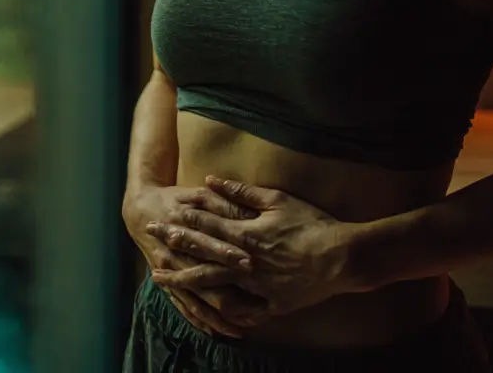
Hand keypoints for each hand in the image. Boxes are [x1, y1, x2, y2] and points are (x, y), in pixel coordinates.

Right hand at [123, 184, 271, 336]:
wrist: (141, 213)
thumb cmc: (174, 201)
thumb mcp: (196, 196)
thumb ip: (222, 204)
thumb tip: (249, 211)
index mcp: (184, 232)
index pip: (209, 247)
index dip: (229, 255)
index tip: (252, 264)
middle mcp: (176, 258)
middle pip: (206, 283)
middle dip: (231, 296)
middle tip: (257, 308)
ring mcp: (171, 275)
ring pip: (197, 303)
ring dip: (219, 319)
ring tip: (242, 330)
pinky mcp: (168, 285)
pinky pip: (185, 309)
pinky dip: (201, 322)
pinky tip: (218, 332)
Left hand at [146, 176, 360, 316]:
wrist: (342, 257)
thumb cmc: (312, 223)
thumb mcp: (277, 199)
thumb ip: (241, 191)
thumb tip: (211, 180)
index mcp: (245, 233)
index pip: (206, 225)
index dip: (182, 220)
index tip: (161, 217)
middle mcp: (244, 261)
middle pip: (201, 254)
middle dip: (174, 247)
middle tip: (151, 243)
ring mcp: (255, 284)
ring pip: (212, 284)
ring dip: (184, 280)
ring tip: (161, 279)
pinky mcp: (271, 303)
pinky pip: (243, 310)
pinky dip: (224, 313)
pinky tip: (206, 313)